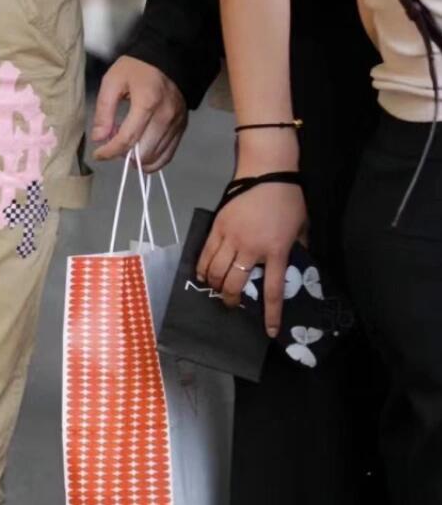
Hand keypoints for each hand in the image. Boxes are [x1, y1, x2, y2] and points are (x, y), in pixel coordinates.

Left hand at [92, 55, 187, 168]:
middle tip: (113, 146)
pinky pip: (168, 155)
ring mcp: (176, 124)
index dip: (110, 151)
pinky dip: (153, 161)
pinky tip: (141, 155)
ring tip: (126, 148)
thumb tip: (99, 139)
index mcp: (147, 103)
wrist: (168, 59)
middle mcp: (165, 117)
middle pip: (143, 152)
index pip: (127, 138)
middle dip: (123, 155)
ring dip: (137, 160)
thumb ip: (104, 110)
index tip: (98, 154)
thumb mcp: (112, 82)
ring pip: (156, 157)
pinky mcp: (182, 128)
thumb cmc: (136, 69)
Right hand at [197, 182, 307, 336]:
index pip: (273, 290)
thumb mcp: (302, 227)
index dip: (271, 314)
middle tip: (232, 305)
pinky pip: (205, 253)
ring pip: (216, 271)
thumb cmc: (288, 199)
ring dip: (215, 285)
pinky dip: (202, 268)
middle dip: (231, 300)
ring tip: (216, 289)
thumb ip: (298, 249)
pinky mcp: (218, 227)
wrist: (266, 172)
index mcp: (277, 251)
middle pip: (235, 284)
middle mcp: (252, 248)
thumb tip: (297, 264)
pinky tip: (202, 275)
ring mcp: (232, 238)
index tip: (269, 331)